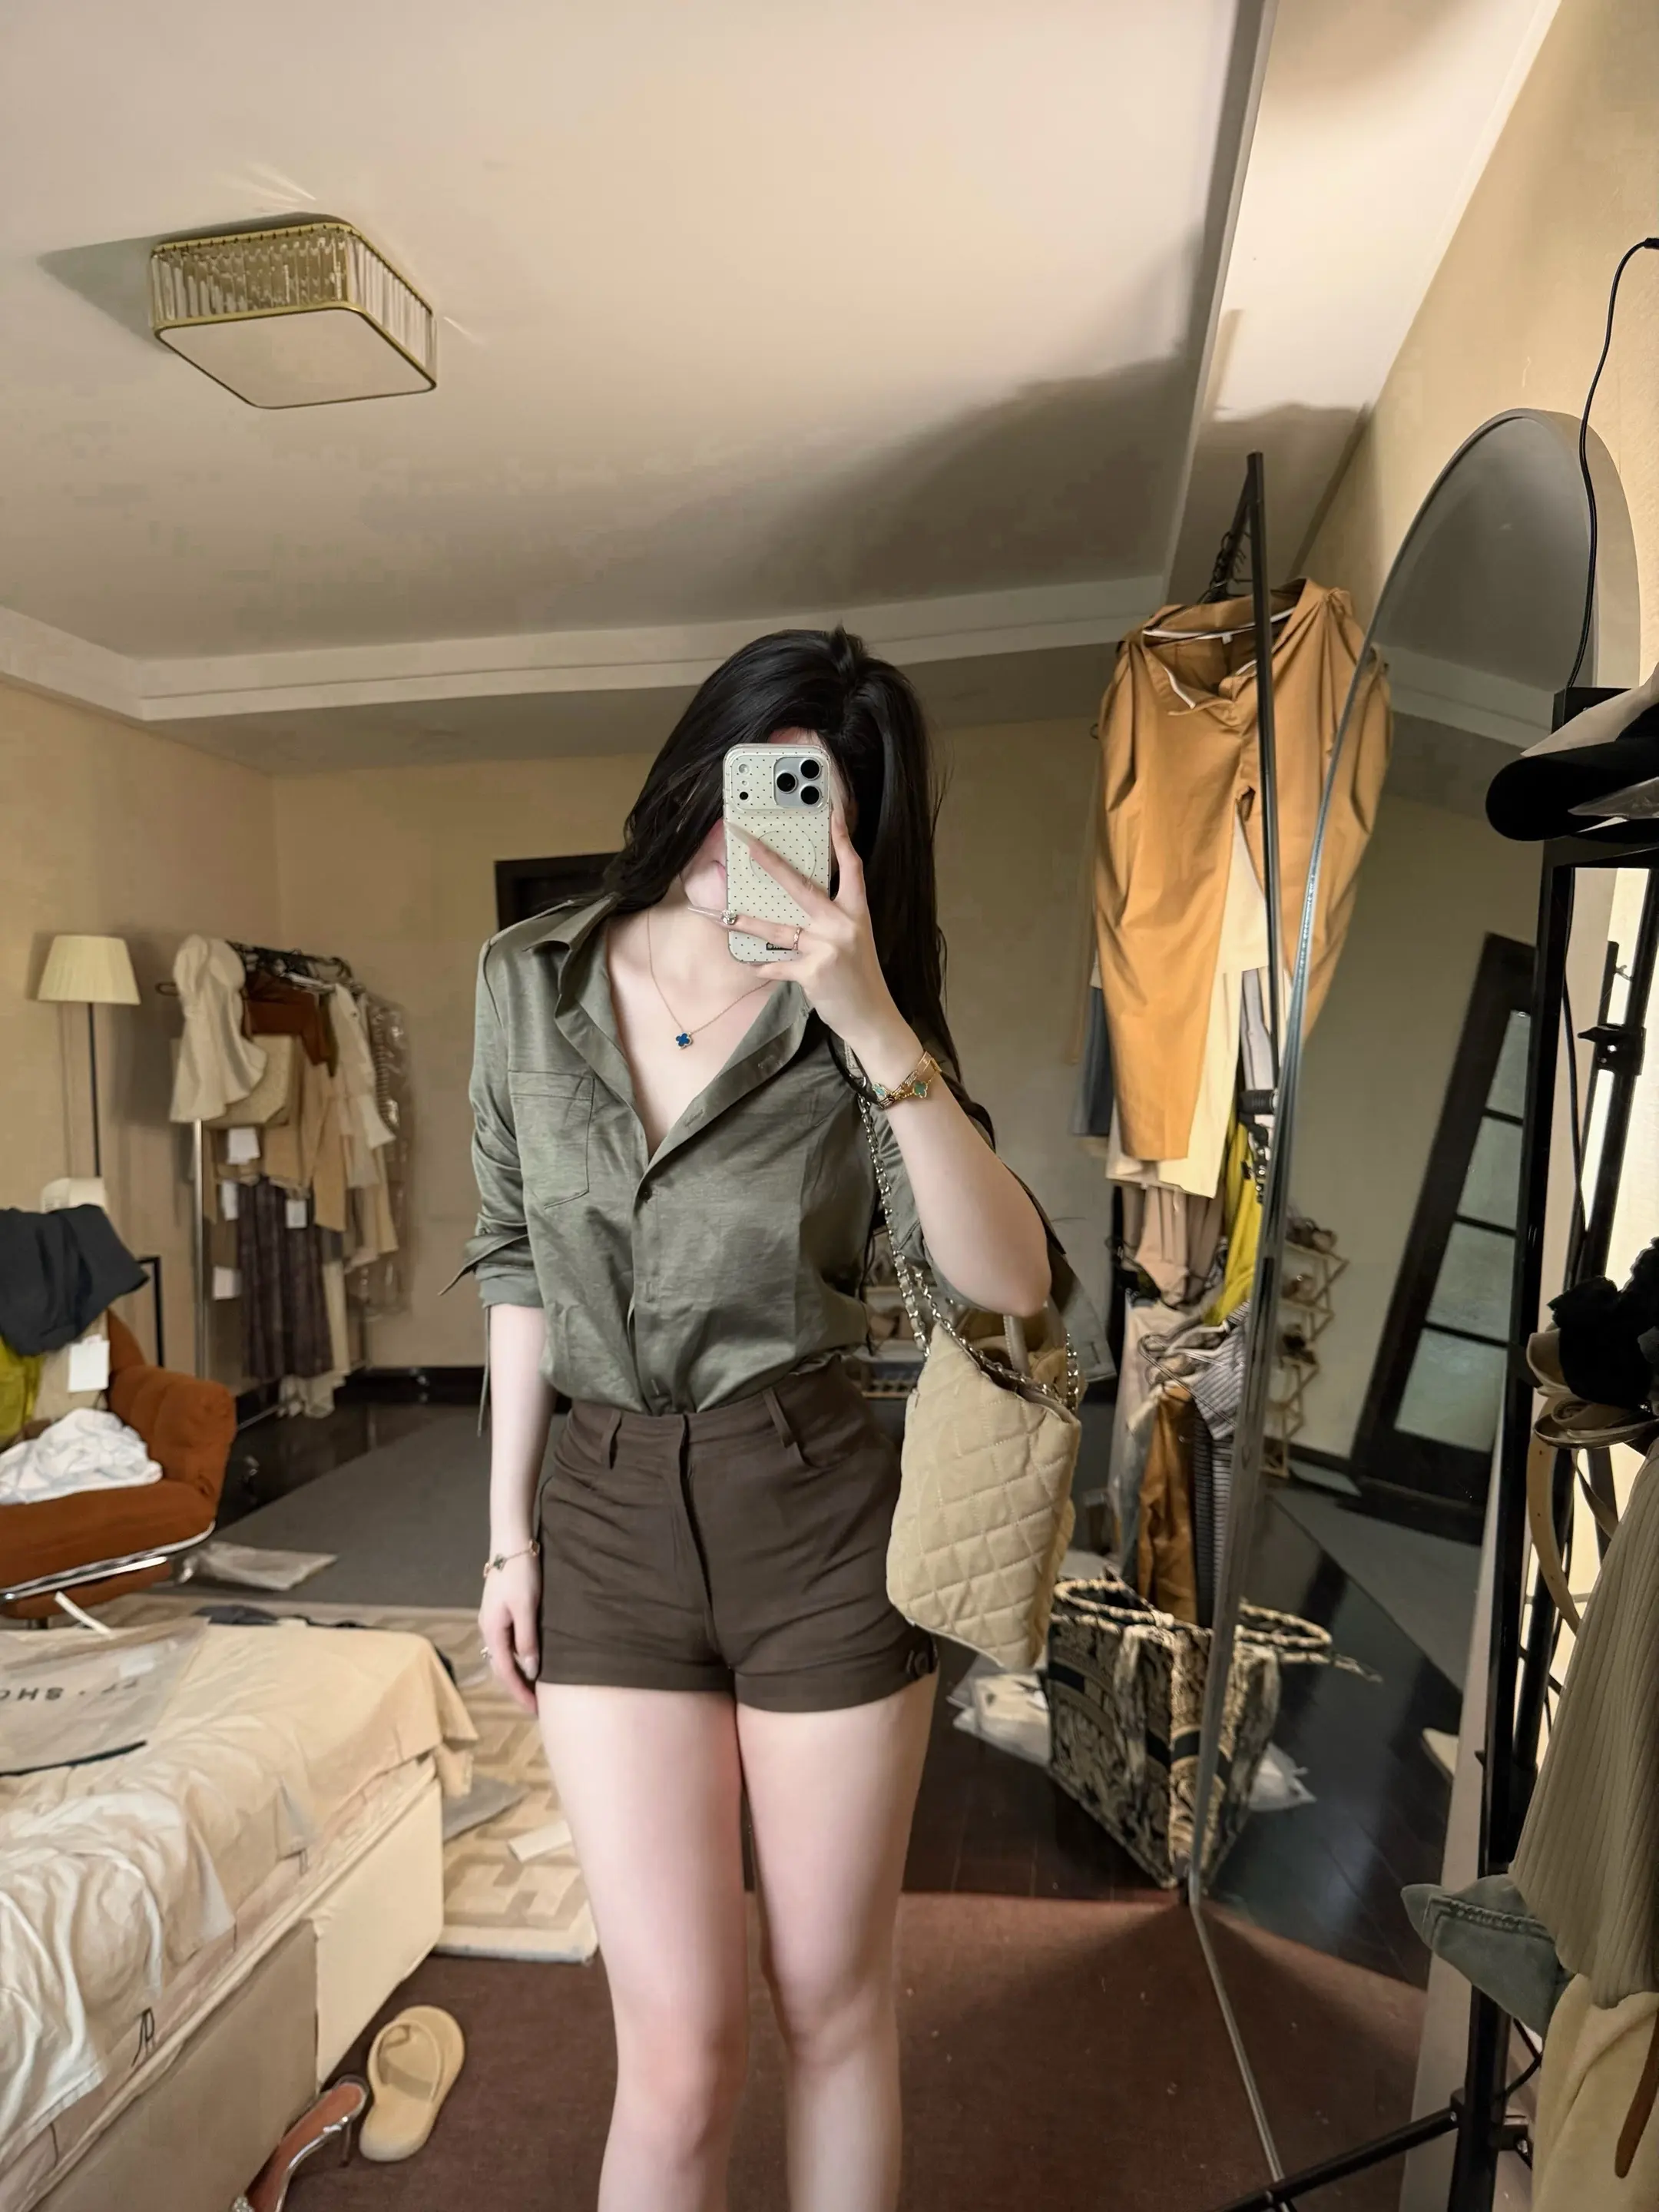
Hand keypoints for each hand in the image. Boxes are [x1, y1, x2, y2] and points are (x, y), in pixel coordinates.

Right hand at [478, 1553, 540, 1715]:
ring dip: (517, 1673)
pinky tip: (530, 1660)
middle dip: (517, 1687)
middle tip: (537, 1705)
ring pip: (504, 1656)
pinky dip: (518, 1657)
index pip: (506, 1672)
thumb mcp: (526, 1608)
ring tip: (536, 1688)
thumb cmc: (521, 1574)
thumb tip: (532, 1670)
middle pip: (502, 1667)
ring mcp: (492, 1621)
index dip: (520, 1693)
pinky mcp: (499, 1612)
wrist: (510, 1544)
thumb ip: (528, 1640)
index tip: (535, 1711)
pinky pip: (507, 1644)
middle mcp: (487, 1629)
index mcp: (492, 1631)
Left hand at [727, 807, 921, 1082]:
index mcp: (857, 912)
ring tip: (724, 915)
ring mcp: (827, 947)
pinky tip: (748, 964)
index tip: (831, 811)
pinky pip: (777, 965)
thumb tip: (799, 903)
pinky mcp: (812, 972)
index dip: (842, 838)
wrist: (872, 1016)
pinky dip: (762, 966)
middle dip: (770, 863)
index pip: (852, 867)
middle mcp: (842, 924)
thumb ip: (833, 919)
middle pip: (801, 886)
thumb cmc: (861, 977)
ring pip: (778, 928)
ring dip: (747, 922)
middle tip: (746, 844)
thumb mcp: (856, 939)